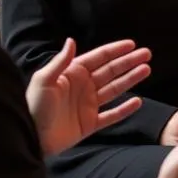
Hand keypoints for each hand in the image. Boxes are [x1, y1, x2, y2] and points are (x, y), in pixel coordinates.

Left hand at [26, 38, 150, 155]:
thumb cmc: (33, 106)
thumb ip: (60, 62)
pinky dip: (125, 109)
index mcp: (73, 74)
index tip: (132, 44)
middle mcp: (83, 87)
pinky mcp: (90, 124)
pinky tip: (138, 102)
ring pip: (115, 89)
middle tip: (147, 54)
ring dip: (131, 79)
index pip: (99, 58)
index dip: (116, 51)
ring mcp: (88, 105)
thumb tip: (72, 40)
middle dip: (129, 62)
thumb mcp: (43, 81)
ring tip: (146, 70)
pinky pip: (112, 115)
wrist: (30, 138)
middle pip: (111, 71)